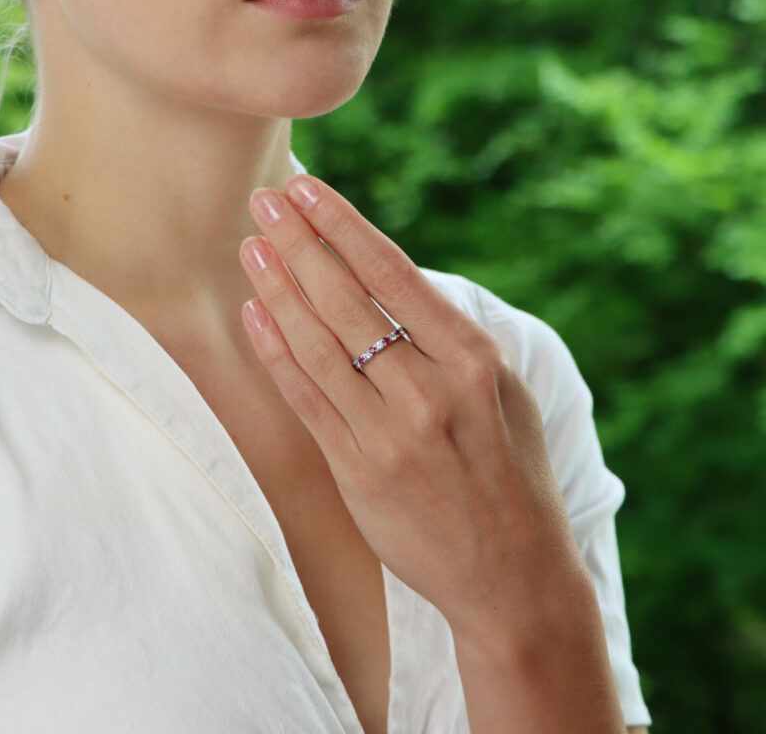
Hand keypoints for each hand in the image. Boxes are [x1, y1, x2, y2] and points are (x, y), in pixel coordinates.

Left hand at [238, 175, 584, 633]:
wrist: (515, 576)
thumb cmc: (513, 473)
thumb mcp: (506, 393)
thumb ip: (452, 342)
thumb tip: (394, 285)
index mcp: (474, 360)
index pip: (394, 274)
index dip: (343, 227)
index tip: (307, 190)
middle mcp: (431, 390)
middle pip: (348, 301)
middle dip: (299, 243)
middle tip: (263, 201)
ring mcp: (392, 434)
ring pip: (318, 344)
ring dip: (278, 289)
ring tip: (250, 248)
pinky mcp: (359, 473)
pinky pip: (306, 400)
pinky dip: (276, 353)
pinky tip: (255, 315)